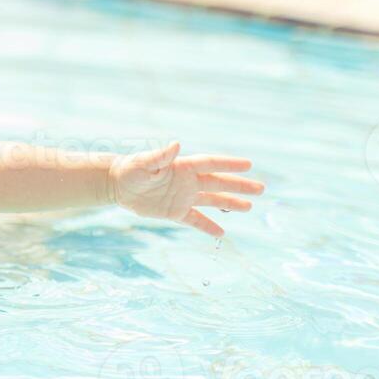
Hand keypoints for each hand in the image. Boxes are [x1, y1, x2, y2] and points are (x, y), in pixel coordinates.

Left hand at [110, 141, 264, 238]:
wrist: (117, 185)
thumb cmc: (130, 169)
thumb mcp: (144, 163)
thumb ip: (160, 156)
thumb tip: (176, 144)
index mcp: (182, 167)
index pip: (211, 164)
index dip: (229, 165)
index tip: (248, 165)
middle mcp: (187, 182)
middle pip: (218, 183)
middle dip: (239, 185)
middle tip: (261, 188)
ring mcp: (183, 197)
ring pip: (212, 201)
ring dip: (230, 203)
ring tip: (250, 207)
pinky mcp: (175, 212)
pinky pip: (195, 220)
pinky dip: (208, 226)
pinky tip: (222, 234)